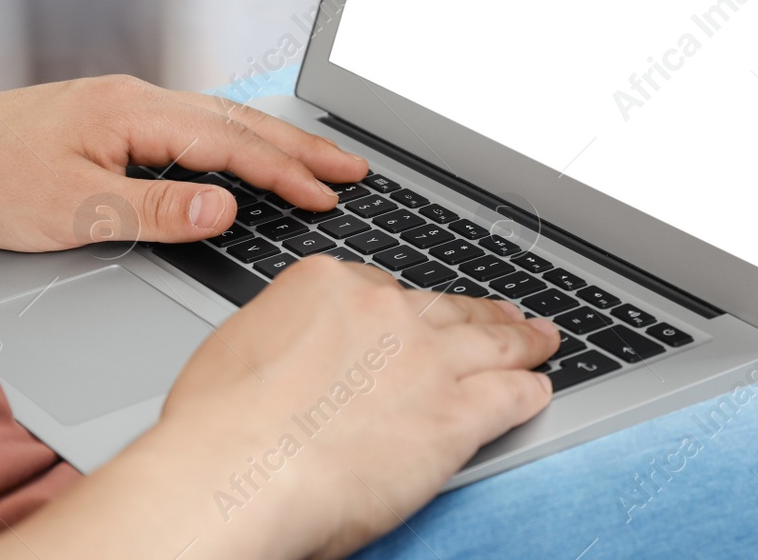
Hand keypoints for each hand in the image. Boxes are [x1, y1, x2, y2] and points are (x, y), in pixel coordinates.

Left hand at [0, 75, 367, 251]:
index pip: (230, 144)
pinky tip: (245, 154)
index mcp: (133, 112)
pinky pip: (192, 125)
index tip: (330, 194)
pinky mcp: (110, 119)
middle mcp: (136, 98)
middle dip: (300, 146)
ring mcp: (124, 105)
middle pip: (237, 121)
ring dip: (271, 142)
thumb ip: (156, 210)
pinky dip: (234, 141)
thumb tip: (227, 210)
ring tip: (318, 161)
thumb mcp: (73, 210)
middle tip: (354, 167)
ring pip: (217, 119)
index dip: (285, 172)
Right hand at [105, 257, 558, 559]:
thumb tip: (294, 356)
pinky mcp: (454, 414)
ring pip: (490, 340)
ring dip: (521, 339)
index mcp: (326, 285)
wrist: (235, 472)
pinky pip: (509, 395)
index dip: (401, 312)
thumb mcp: (241, 345)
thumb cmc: (217, 426)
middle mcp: (383, 311)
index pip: (381, 288)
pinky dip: (528, 391)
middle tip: (503, 313)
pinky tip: (537, 391)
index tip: (411, 321)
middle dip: (478, 311)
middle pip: (444, 307)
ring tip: (540, 339)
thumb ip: (287, 337)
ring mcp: (425, 359)